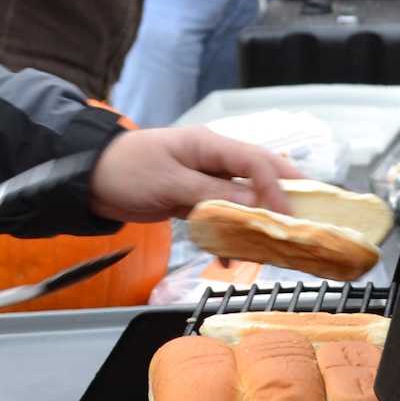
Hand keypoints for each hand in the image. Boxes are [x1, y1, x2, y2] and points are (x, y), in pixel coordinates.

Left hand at [88, 126, 301, 221]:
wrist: (90, 180)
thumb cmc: (125, 169)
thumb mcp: (168, 181)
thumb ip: (209, 193)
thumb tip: (251, 206)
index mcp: (209, 145)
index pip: (256, 162)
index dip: (277, 186)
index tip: (289, 213)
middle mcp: (213, 160)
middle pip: (259, 175)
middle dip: (284, 195)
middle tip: (309, 216)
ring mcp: (204, 179)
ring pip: (243, 198)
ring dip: (259, 218)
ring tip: (278, 240)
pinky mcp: (193, 198)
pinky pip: (222, 214)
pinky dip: (231, 232)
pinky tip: (234, 256)